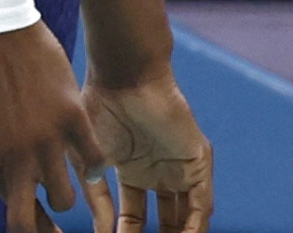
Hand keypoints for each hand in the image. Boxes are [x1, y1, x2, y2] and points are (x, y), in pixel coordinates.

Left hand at [0, 22, 111, 231]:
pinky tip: (92, 162)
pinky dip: (95, 166)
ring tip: (63, 183)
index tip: (36, 224)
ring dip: (65, 194)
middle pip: (31, 223)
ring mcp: (46, 140)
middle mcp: (16, 157)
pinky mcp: (72, 118)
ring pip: (66, 197)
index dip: (25, 224)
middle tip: (54, 231)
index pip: (9, 212)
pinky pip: (95, 161)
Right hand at [88, 73, 212, 231]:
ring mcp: (180, 168)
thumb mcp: (90, 159)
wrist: (122, 75)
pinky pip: (202, 204)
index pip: (134, 214)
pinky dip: (196, 226)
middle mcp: (158, 172)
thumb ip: (96, 197)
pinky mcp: (198, 162)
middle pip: (165, 220)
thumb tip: (101, 231)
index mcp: (132, 170)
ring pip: (186, 216)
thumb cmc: (98, 107)